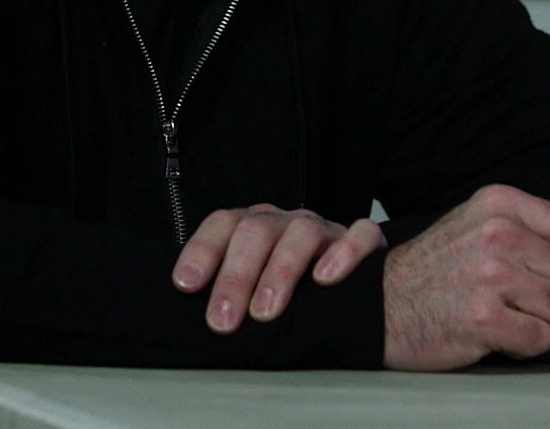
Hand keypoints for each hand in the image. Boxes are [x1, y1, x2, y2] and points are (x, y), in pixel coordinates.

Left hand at [172, 204, 384, 334]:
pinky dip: (344, 253)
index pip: (223, 225)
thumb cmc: (289, 293)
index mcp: (254, 227)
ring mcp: (325, 230)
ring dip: (280, 271)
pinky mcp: (363, 242)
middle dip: (236, 277)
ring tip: (266, 311)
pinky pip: (360, 235)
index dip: (203, 251)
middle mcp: (286, 223)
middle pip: (256, 232)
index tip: (186, 286)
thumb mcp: (252, 290)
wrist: (354, 295)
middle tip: (223, 321)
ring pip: (302, 233)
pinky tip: (327, 279)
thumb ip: (227, 296)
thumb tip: (186, 325)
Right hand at [381, 183, 549, 370]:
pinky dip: (525, 343)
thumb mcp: (489, 224)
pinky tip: (499, 331)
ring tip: (508, 311)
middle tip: (520, 295)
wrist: (381, 304)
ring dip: (542, 320)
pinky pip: (541, 339)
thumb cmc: (437, 266)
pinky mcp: (484, 319)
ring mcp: (490, 276)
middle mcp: (497, 234)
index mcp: (501, 203)